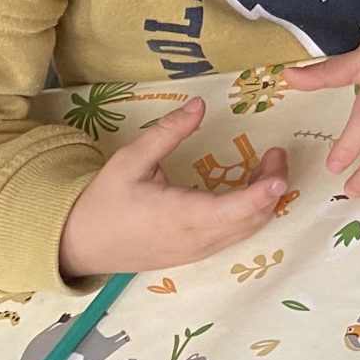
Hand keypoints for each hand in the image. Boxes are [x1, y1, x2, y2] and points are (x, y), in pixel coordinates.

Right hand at [57, 95, 288, 281]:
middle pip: (250, 220)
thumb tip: (199, 104)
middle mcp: (195, 239)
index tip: (280, 172)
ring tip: (266, 167)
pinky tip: (247, 190)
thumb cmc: (103, 200)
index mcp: (179, 216)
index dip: (261, 192)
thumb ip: (168, 132)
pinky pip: (233, 236)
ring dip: (263, 201)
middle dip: (272, 187)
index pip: (233, 210)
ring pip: (246, 230)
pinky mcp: (195, 255)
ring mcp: (197, 251)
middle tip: (275, 154)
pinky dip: (250, 214)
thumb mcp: (130, 159)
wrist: (79, 245)